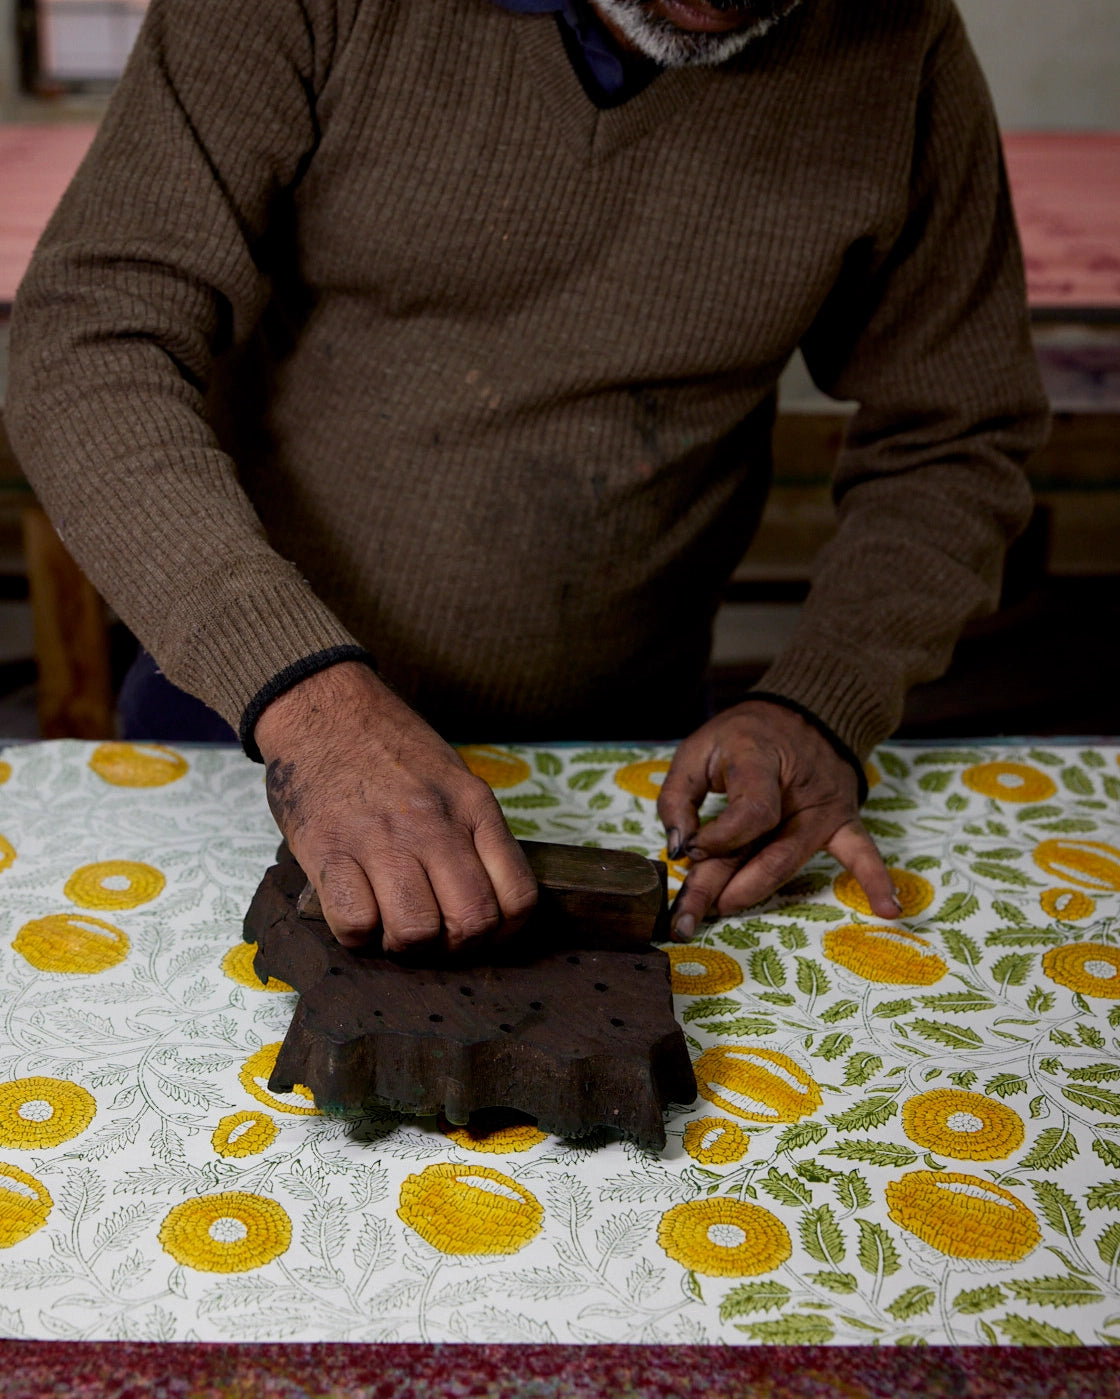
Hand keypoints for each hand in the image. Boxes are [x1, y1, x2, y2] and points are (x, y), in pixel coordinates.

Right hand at [254, 661, 537, 953]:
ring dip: (404, 945)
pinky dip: (357, 935)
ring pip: (416, 932)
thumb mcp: (453, 777)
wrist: (323, 707)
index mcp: (473, 806)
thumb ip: (473, 832)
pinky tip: (356, 912)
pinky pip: (356, 924)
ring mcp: (382, 838)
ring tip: (390, 924)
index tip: (482, 935)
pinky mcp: (330, 850)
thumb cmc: (389, 748)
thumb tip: (487, 899)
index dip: (503, 934)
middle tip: (433, 936)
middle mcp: (435, 824)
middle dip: (454, 948)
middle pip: (471, 923)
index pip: (518, 896)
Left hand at [658, 699, 899, 939]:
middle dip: (719, 888)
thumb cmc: (745, 736)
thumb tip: (678, 847)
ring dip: (752, 893)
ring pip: (788, 862)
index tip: (689, 850)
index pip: (750, 814)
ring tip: (716, 914)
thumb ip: (679, 796)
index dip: (718, 839)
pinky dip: (876, 880)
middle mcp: (800, 790)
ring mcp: (825, 809)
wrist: (805, 712)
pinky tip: (889, 908)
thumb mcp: (698, 748)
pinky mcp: (842, 821)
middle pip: (763, 851)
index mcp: (762, 762)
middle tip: (685, 920)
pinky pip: (862, 853)